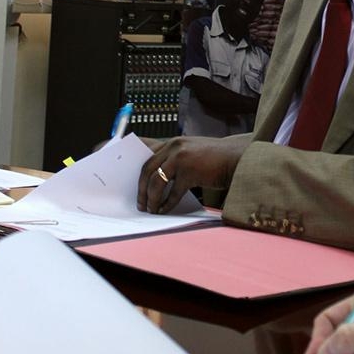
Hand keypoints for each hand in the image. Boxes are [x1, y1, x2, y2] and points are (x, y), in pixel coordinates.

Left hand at [137, 133, 252, 212]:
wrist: (236, 158)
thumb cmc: (214, 158)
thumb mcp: (190, 152)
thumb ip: (172, 160)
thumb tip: (153, 179)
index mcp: (172, 143)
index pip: (143, 149)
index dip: (129, 159)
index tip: (117, 166)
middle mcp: (174, 147)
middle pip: (147, 169)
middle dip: (141, 189)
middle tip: (140, 203)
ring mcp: (182, 159)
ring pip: (157, 181)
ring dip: (152, 198)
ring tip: (151, 209)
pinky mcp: (191, 173)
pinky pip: (174, 193)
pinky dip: (167, 204)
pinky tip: (165, 210)